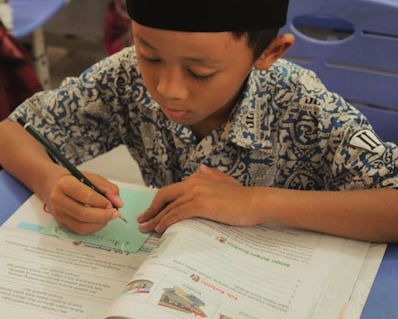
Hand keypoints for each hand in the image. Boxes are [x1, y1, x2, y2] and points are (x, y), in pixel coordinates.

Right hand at [45, 171, 123, 234]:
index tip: (112, 204)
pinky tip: (99, 220)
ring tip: (108, 216)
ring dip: (99, 223)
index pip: (86, 196)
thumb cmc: (74, 180)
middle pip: (83, 214)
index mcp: (65, 184)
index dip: (102, 202)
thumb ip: (107, 188)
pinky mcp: (61, 223)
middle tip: (115, 213)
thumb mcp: (91, 177)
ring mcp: (58, 214)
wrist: (52, 185)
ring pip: (81, 226)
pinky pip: (79, 230)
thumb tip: (119, 204)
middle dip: (103, 216)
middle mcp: (58, 200)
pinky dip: (93, 227)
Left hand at [137, 165, 263, 232]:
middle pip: (164, 196)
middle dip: (151, 209)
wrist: (255, 202)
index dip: (158, 202)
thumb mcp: (226, 182)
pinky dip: (166, 221)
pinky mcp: (201, 204)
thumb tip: (202, 168)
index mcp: (197, 178)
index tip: (150, 212)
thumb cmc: (243, 197)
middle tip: (142, 220)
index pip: (171, 190)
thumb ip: (212, 175)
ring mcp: (196, 193)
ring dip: (155, 219)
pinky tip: (160, 228)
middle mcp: (193, 182)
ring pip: (169, 207)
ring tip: (147, 228)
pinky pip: (177, 213)